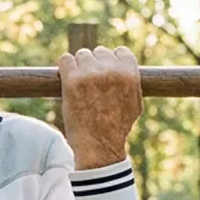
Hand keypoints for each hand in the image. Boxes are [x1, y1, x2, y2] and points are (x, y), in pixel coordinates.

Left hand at [57, 46, 141, 168]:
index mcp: (130, 75)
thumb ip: (132, 84)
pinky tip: (67, 80)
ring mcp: (91, 74)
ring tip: (79, 86)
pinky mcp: (72, 80)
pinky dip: (65, 68)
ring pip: (81, 55)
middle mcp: (112, 71)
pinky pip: (65, 60)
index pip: (121, 52)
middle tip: (90, 83)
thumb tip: (127, 69)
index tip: (106, 72)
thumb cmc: (117, 129)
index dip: (112, 62)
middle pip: (99, 52)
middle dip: (94, 65)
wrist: (98, 147)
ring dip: (79, 67)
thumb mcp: (135, 105)